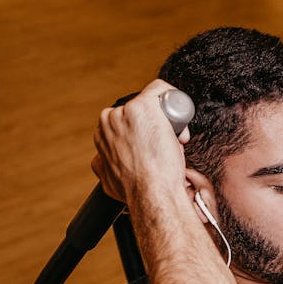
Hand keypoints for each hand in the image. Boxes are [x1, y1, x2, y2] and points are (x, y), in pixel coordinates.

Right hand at [92, 79, 191, 202]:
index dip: (143, 134)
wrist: (150, 194)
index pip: (126, 122)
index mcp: (102, 134)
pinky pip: (159, 89)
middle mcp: (109, 120)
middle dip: (154, 126)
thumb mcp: (109, 180)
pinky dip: (172, 98)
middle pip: (138, 113)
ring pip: (151, 104)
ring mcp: (126, 111)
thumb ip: (105, 166)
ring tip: (173, 142)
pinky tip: (180, 117)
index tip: (154, 148)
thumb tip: (104, 165)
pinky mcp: (143, 106)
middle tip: (167, 147)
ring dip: (165, 119)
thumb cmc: (136, 191)